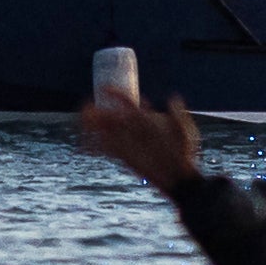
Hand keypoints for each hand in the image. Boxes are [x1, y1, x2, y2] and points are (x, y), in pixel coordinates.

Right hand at [71, 88, 208, 189]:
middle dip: (98, 110)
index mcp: (145, 118)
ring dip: (91, 126)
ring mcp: (127, 142)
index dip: (115, 94)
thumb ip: (177, 114)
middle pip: (110, 116)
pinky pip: (105, 149)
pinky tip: (84, 146)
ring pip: (104, 130)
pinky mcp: (123, 157)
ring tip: (81, 120)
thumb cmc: (183, 152)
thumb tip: (172, 97)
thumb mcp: (184, 130)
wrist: (179, 176)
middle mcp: (133, 128)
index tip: (104, 88)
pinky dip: (93, 147)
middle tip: (85, 105)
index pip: (126, 102)